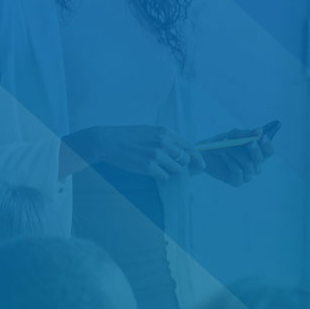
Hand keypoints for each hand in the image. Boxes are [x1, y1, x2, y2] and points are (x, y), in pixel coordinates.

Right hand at [64, 125, 196, 180]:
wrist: (108, 141)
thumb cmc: (129, 136)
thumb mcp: (150, 131)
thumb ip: (167, 140)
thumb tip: (183, 153)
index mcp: (165, 132)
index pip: (190, 146)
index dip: (198, 158)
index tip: (202, 166)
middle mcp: (163, 142)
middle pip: (185, 160)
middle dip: (181, 166)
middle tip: (171, 167)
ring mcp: (156, 155)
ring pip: (175, 170)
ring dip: (168, 171)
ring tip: (155, 165)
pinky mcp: (148, 167)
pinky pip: (164, 177)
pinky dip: (159, 176)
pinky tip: (148, 169)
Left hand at [199, 123, 277, 185]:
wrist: (203, 153)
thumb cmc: (220, 144)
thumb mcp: (233, 135)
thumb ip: (246, 134)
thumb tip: (259, 131)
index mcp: (256, 153)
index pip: (268, 152)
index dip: (267, 145)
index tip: (262, 137)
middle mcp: (254, 165)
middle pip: (260, 159)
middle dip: (254, 149)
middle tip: (248, 141)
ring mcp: (246, 175)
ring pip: (249, 165)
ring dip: (237, 154)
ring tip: (225, 147)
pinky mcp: (237, 181)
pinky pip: (239, 171)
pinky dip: (230, 161)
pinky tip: (223, 155)